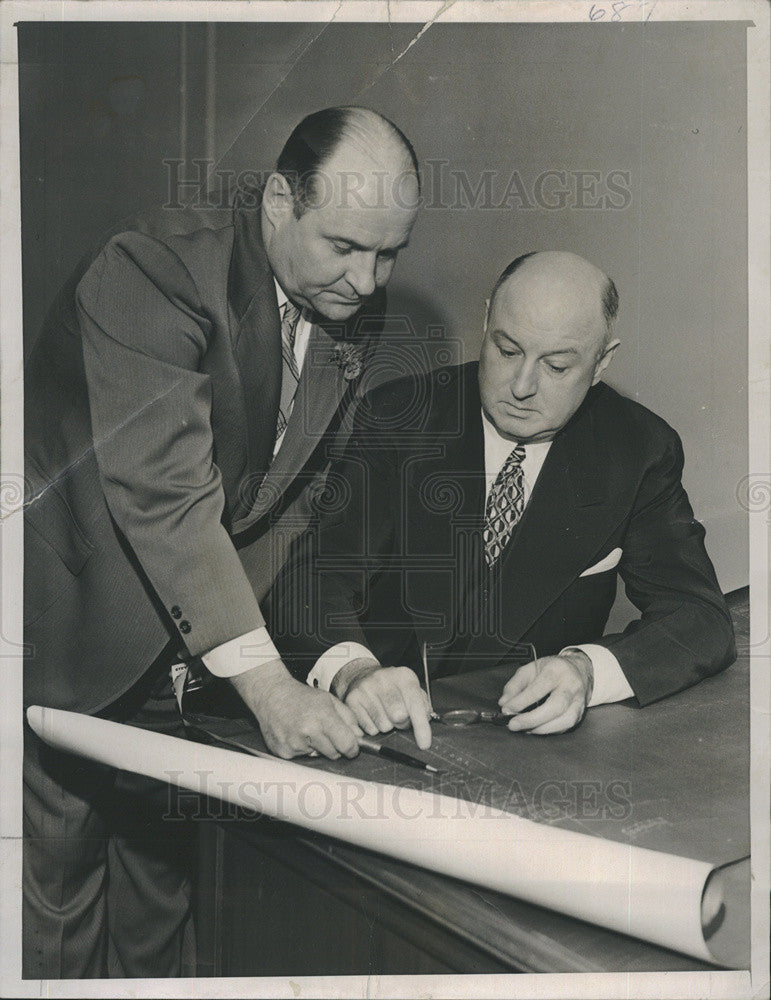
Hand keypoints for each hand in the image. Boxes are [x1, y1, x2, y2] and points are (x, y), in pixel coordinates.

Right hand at [229, 658, 361, 759]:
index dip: (353, 748)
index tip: (353, 748)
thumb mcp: (329, 700)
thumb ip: (348, 718)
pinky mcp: (283, 752)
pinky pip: (302, 758)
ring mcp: (294, 744)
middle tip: (324, 732)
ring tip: (307, 731)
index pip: (347, 744)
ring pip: (318, 756)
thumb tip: (359, 738)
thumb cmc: (301, 697)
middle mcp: (308, 732)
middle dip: (335, 746)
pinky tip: (295, 735)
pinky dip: (302, 749)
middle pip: (334, 754)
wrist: (271, 695)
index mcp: (323, 717)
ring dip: (317, 748)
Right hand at [333, 658, 432, 750]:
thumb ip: (422, 706)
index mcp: (404, 676)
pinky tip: (372, 715)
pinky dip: (373, 727)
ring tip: (384, 713)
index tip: (424, 745)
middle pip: (399, 717)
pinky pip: (369, 729)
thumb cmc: (393, 688)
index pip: (415, 704)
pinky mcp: (352, 699)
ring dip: (387, 726)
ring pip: (383, 726)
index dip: (421, 726)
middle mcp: (384, 679)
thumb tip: (424, 721)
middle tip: (398, 717)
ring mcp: (366, 688)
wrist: (363, 676)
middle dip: (402, 723)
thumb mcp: (412, 690)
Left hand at [498, 651, 593, 734]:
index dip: (521, 701)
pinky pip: (565, 727)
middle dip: (532, 719)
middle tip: (513, 725)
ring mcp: (578, 701)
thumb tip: (504, 703)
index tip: (507, 710)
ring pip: (564, 720)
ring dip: (541, 728)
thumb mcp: (530, 669)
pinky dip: (548, 731)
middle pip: (555, 706)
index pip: (539, 688)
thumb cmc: (552, 669)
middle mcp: (571, 686)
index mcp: (557, 670)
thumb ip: (515, 685)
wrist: (579, 670)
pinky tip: (535, 729)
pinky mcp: (580, 714)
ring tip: (523, 729)